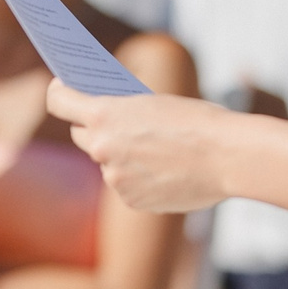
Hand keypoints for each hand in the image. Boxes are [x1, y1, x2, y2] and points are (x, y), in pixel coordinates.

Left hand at [48, 79, 241, 213]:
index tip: (62, 87)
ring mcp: (115, 178)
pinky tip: (163, 172)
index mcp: (104, 114)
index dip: (59, 92)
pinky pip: (126, 185)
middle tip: (109, 121)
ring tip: (151, 148)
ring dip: (121, 156)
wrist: (228, 157)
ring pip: (107, 163)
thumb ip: (124, 113)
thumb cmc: (198, 121)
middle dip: (94, 128)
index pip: (59, 102)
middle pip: (81, 135)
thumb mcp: (154, 103)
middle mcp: (102, 147)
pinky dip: (139, 179)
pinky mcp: (131, 201)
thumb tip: (108, 119)